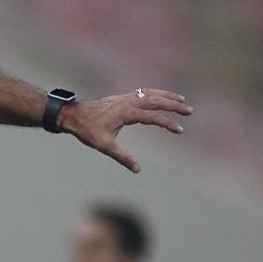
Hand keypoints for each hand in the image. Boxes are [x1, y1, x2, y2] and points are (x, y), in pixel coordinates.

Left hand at [61, 88, 192, 172]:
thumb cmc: (87, 130)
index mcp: (125, 113)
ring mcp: (125, 97)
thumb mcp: (104, 145)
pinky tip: (162, 96)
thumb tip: (137, 169)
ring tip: (182, 99)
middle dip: (174, 105)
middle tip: (189, 111)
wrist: (73, 115)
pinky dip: (156, 93)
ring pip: (150, 93)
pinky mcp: (122, 97)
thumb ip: (122, 157)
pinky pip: (143, 92)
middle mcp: (127, 102)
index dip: (167, 123)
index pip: (152, 117)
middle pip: (155, 100)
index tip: (180, 130)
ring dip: (167, 96)